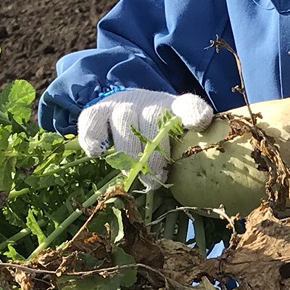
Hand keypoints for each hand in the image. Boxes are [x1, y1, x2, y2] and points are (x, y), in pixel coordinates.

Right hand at [75, 89, 214, 183]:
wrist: (123, 109)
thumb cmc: (154, 137)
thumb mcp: (172, 143)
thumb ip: (182, 155)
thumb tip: (195, 186)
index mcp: (174, 109)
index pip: (189, 105)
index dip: (194, 113)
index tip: (198, 124)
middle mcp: (149, 103)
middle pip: (153, 119)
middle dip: (154, 153)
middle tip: (156, 177)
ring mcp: (122, 104)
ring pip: (123, 120)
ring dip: (128, 151)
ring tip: (132, 173)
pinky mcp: (98, 110)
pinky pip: (92, 119)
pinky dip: (94, 137)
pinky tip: (99, 153)